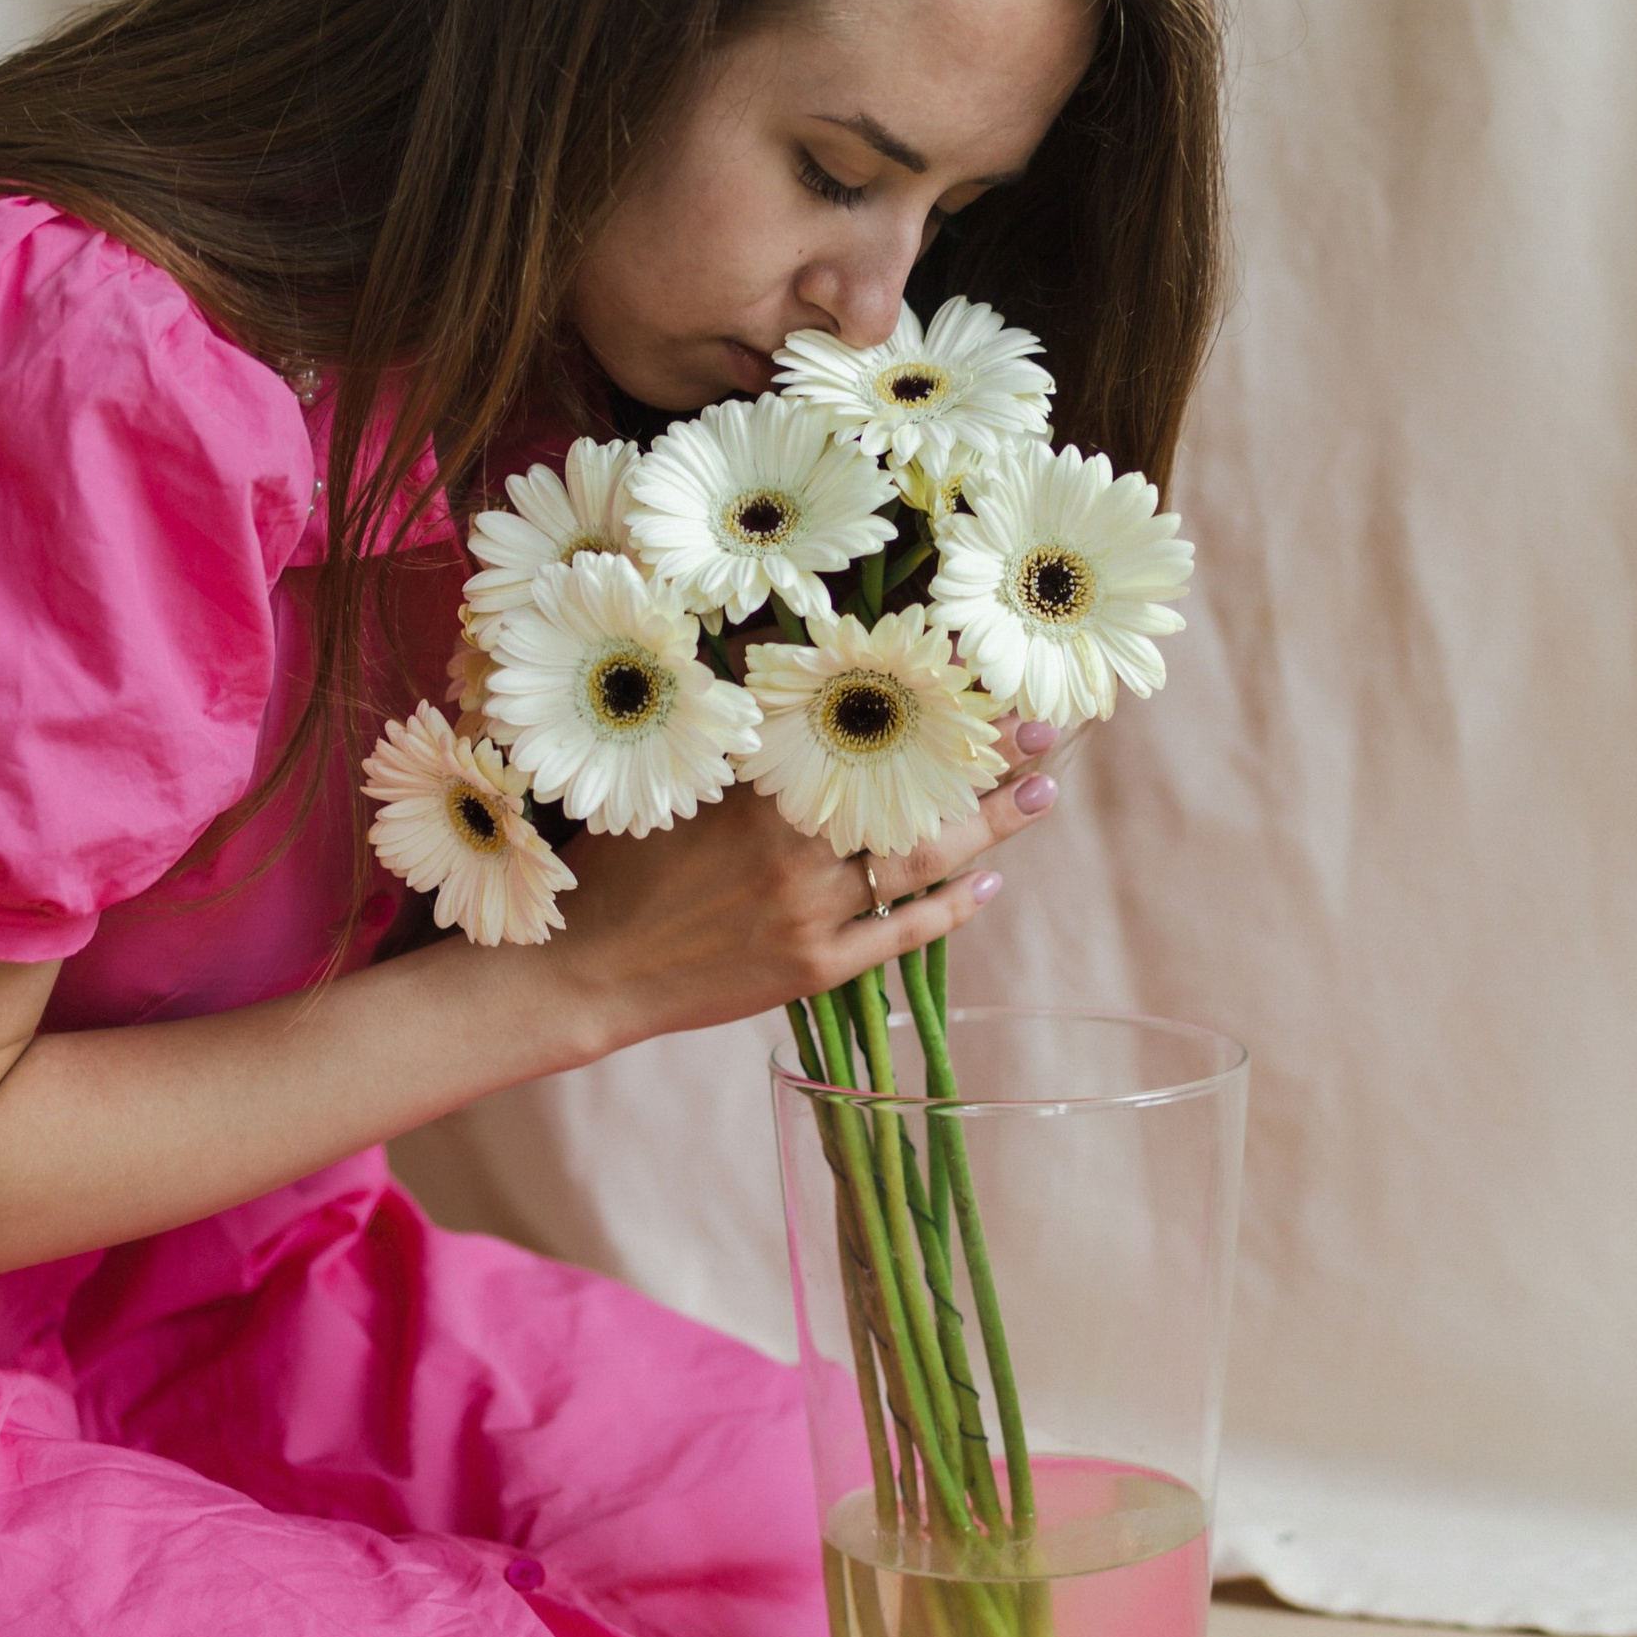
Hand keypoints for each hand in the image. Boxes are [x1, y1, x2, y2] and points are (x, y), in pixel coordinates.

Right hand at [541, 717, 1063, 1054]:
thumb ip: (740, 739)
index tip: (982, 675)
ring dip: (989, 827)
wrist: (588, 968)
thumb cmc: (621, 863)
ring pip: (920, 862)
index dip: (930, 706)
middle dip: (987, 759)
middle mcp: (795, 850)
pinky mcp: (813, 968)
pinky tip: (989, 886)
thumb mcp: (675, 782)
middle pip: (913, 795)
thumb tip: (786, 669)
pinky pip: (900, 935)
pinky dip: (949, 909)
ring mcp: (810, 913)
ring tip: (1040, 794)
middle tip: (1049, 729)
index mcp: (760, 794)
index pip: (865, 735)